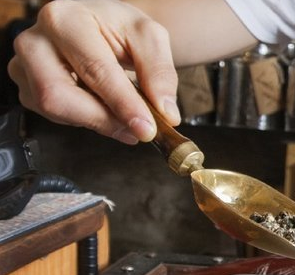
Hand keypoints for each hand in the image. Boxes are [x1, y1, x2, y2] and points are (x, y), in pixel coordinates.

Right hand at [8, 0, 178, 143]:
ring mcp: (24, 65)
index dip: (123, 104)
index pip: (94, 70)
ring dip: (95, 120)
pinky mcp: (26, 87)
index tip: (146, 127)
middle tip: (137, 129)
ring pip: (54, 110)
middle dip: (103, 119)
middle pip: (59, 96)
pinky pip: (53, 116)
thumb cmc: (116, 28)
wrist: (97, 26)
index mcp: (65, 20)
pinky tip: (100, 106)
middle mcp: (35, 40)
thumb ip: (160, 72)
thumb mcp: (148, 38)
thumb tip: (165, 112)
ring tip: (121, 112)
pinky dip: (84, 118)